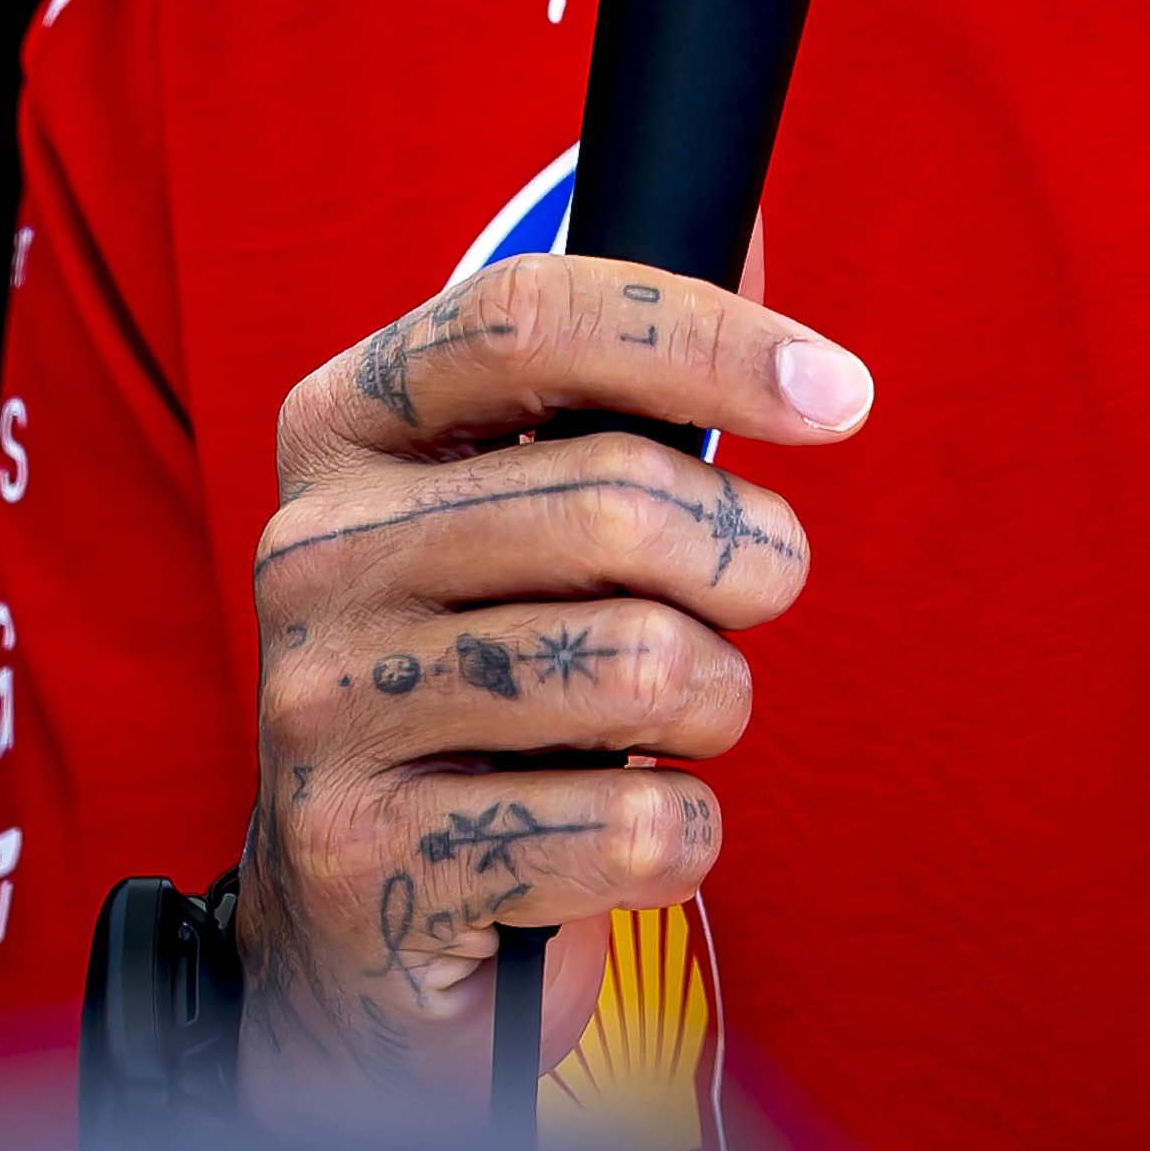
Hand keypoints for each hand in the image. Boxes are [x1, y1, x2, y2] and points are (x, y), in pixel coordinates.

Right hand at [236, 253, 873, 1107]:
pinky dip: (677, 838)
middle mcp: (308, 552)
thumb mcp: (520, 514)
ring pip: (643, 665)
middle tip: (761, 593)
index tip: (841, 393)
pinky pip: (630, 828)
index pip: (526, 318)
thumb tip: (741, 217)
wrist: (361, 933)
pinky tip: (618, 835)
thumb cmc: (485, 685)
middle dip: (751, 556)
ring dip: (716, 705)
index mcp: (342, 430)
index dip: (704, 336)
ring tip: (668, 722)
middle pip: (616, 497)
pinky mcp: (367, 860)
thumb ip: (619, 387)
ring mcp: (321, 707)